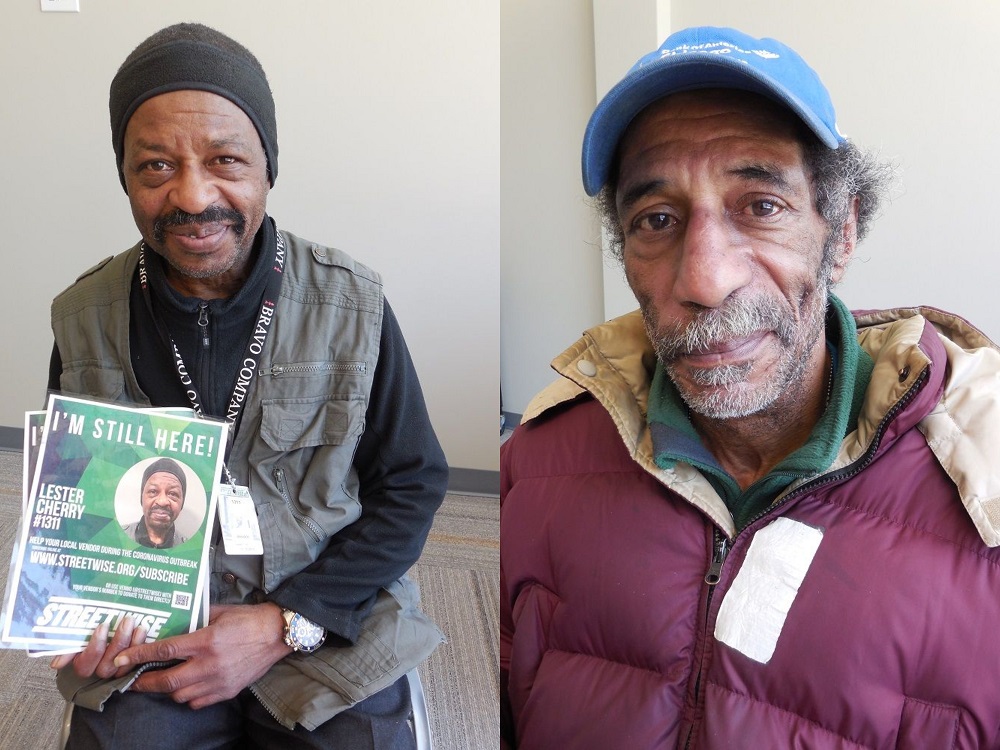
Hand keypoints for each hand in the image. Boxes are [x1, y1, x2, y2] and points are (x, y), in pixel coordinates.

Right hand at [49, 616, 147, 679]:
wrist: (117, 616)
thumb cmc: (95, 623)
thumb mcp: (80, 630)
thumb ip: (69, 645)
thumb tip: (56, 665)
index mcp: (83, 663)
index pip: (84, 666)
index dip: (94, 648)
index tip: (103, 626)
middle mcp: (99, 669)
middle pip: (106, 668)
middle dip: (117, 643)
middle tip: (126, 621)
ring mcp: (117, 669)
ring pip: (123, 667)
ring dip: (132, 645)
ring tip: (138, 625)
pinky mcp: (133, 664)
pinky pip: (137, 662)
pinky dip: (141, 647)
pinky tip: (143, 632)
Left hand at [110, 603, 292, 708]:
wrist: (277, 634)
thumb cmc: (249, 619)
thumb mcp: (219, 612)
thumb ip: (195, 619)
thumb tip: (174, 623)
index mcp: (205, 641)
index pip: (164, 652)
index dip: (138, 656)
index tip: (122, 660)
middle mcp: (209, 664)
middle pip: (166, 681)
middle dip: (144, 683)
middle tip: (133, 681)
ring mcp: (218, 681)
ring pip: (180, 695)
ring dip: (167, 689)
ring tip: (163, 680)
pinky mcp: (227, 691)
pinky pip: (198, 702)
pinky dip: (188, 697)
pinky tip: (188, 686)